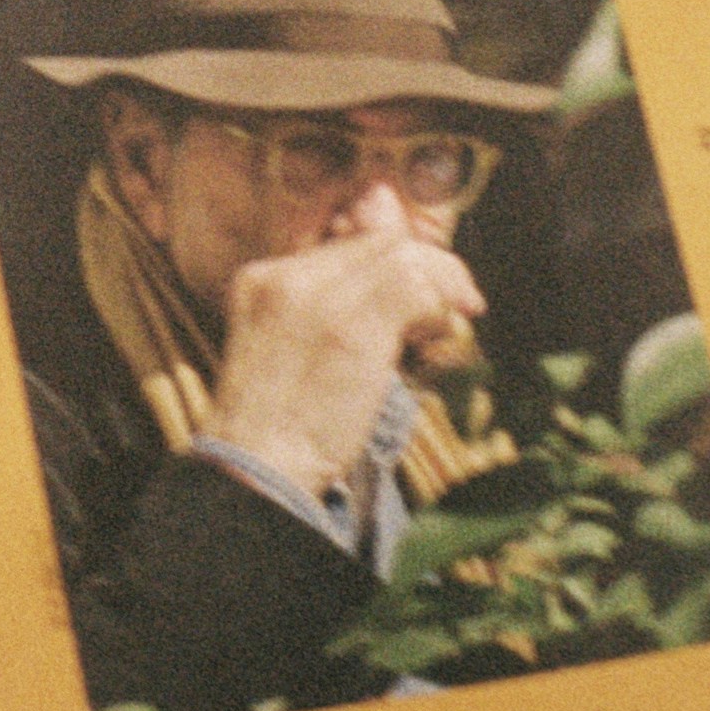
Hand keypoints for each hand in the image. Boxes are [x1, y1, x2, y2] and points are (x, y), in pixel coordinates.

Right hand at [206, 184, 485, 502]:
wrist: (254, 470)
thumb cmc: (280, 428)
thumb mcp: (295, 352)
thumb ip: (336, 309)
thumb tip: (395, 274)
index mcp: (263, 279)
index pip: (349, 239)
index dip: (398, 259)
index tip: (424, 296)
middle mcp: (285, 275)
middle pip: (379, 240)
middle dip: (430, 270)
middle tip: (455, 310)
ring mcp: (315, 296)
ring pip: (402, 255)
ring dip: (439, 290)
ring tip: (440, 333)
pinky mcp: (349, 326)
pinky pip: (416, 289)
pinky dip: (438, 312)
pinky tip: (434, 346)